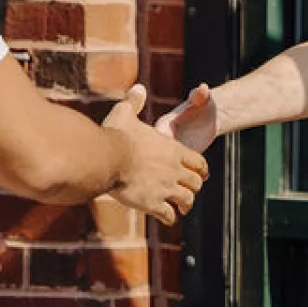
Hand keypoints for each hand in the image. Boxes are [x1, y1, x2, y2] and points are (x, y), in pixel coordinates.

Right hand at [106, 84, 208, 225]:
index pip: (198, 161)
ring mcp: (165, 187)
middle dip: (193, 188)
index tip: (201, 175)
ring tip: (180, 210)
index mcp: (171, 148)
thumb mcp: (125, 113)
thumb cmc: (115, 135)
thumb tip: (138, 88)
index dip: (201, 169)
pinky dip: (170, 218)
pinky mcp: (153, 203)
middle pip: (196, 183)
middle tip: (189, 193)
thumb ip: (134, 102)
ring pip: (187, 200)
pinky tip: (166, 219)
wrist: (106, 158)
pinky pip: (169, 215)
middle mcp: (174, 169)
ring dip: (184, 205)